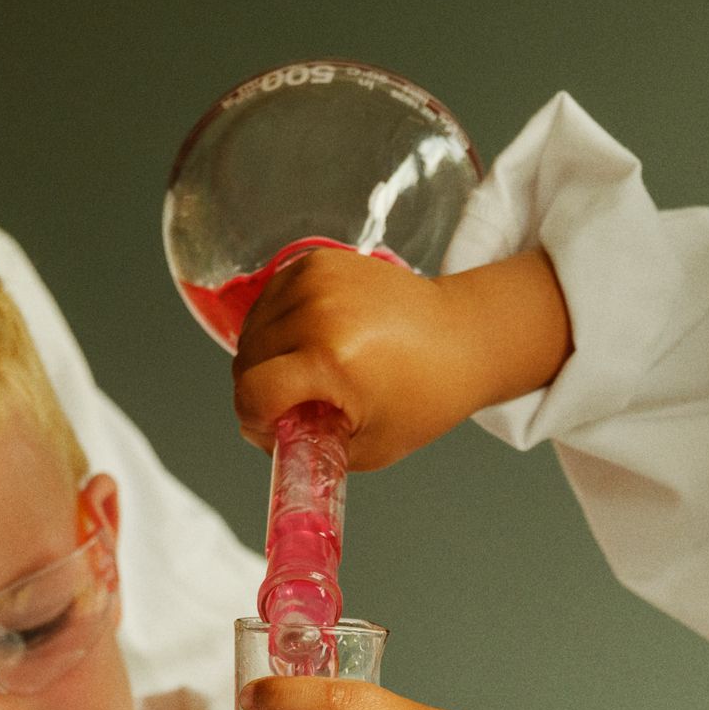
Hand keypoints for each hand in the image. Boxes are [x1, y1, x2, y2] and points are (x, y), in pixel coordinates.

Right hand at [232, 249, 571, 470]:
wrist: (463, 335)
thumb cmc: (425, 395)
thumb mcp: (368, 448)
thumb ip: (308, 449)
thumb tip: (267, 437)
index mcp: (330, 360)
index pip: (251, 394)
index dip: (257, 422)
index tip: (279, 429)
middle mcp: (317, 311)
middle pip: (246, 361)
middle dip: (262, 391)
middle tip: (302, 404)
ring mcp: (315, 279)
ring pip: (252, 330)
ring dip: (268, 357)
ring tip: (311, 370)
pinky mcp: (317, 260)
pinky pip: (268, 300)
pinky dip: (278, 324)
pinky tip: (311, 339)